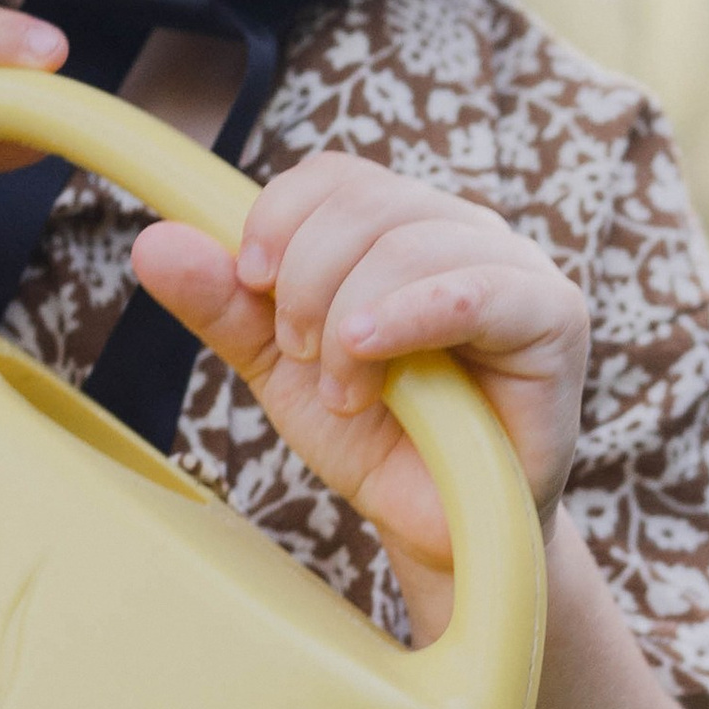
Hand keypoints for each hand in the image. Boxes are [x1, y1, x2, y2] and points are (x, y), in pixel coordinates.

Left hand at [131, 153, 587, 585]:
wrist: (441, 532)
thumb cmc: (379, 441)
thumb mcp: (283, 369)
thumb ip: (226, 307)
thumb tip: (153, 242)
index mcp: (402, 226)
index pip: (336, 175)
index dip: (278, 216)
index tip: (249, 283)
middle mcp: (461, 231)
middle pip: (365, 199)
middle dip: (305, 278)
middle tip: (300, 356)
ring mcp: (514, 266)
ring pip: (408, 239)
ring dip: (349, 316)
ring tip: (347, 390)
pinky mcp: (554, 316)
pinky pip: (475, 287)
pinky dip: (407, 314)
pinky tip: (370, 354)